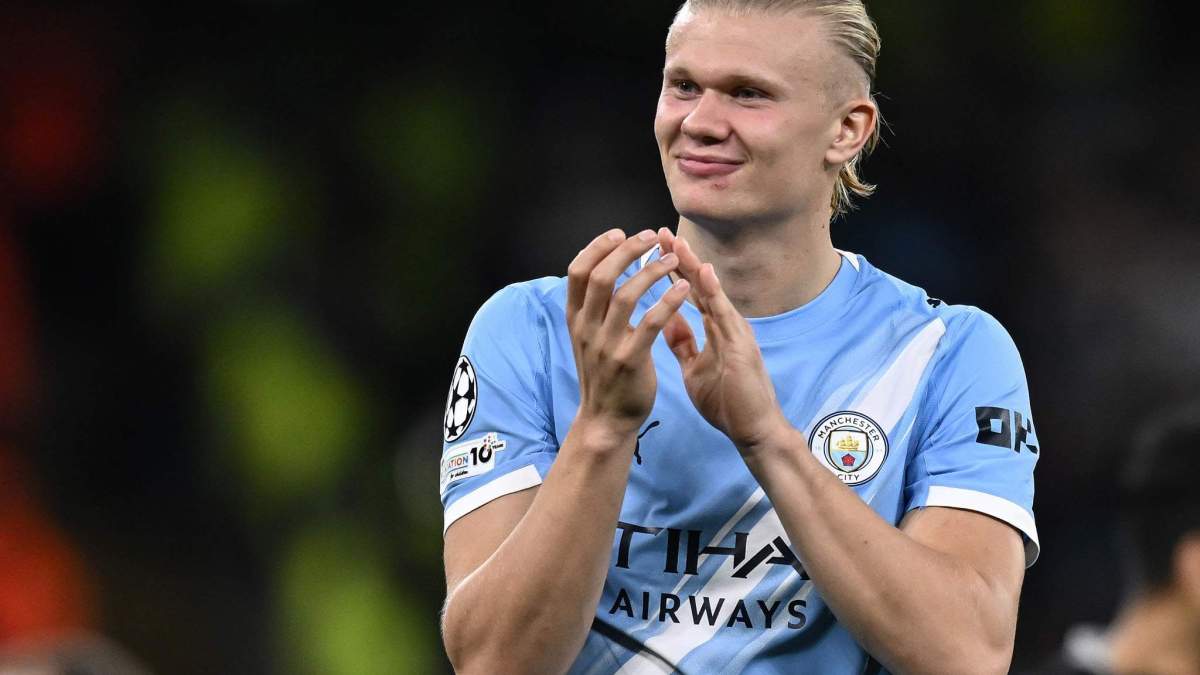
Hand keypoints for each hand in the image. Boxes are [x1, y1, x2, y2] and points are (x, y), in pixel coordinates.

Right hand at [566, 229, 691, 443]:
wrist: (606, 419)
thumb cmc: (604, 373)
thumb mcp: (589, 337)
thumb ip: (595, 307)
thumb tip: (606, 269)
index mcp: (575, 319)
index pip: (578, 271)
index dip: (597, 247)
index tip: (619, 233)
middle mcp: (586, 329)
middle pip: (601, 276)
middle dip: (627, 250)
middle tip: (651, 237)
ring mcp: (606, 345)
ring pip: (625, 295)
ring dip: (652, 271)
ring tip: (673, 260)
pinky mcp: (629, 361)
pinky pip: (651, 323)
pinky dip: (668, 301)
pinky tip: (683, 289)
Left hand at [657, 228, 791, 453]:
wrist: (752, 431)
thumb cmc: (727, 403)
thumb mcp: (695, 368)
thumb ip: (684, 344)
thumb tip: (665, 321)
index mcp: (714, 329)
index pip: (690, 293)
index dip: (672, 270)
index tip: (652, 249)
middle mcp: (726, 325)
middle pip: (700, 285)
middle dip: (680, 258)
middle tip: (660, 232)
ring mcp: (736, 333)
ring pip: (712, 293)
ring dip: (694, 267)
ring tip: (677, 243)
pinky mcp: (741, 347)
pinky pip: (725, 316)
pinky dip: (714, 293)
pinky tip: (703, 273)